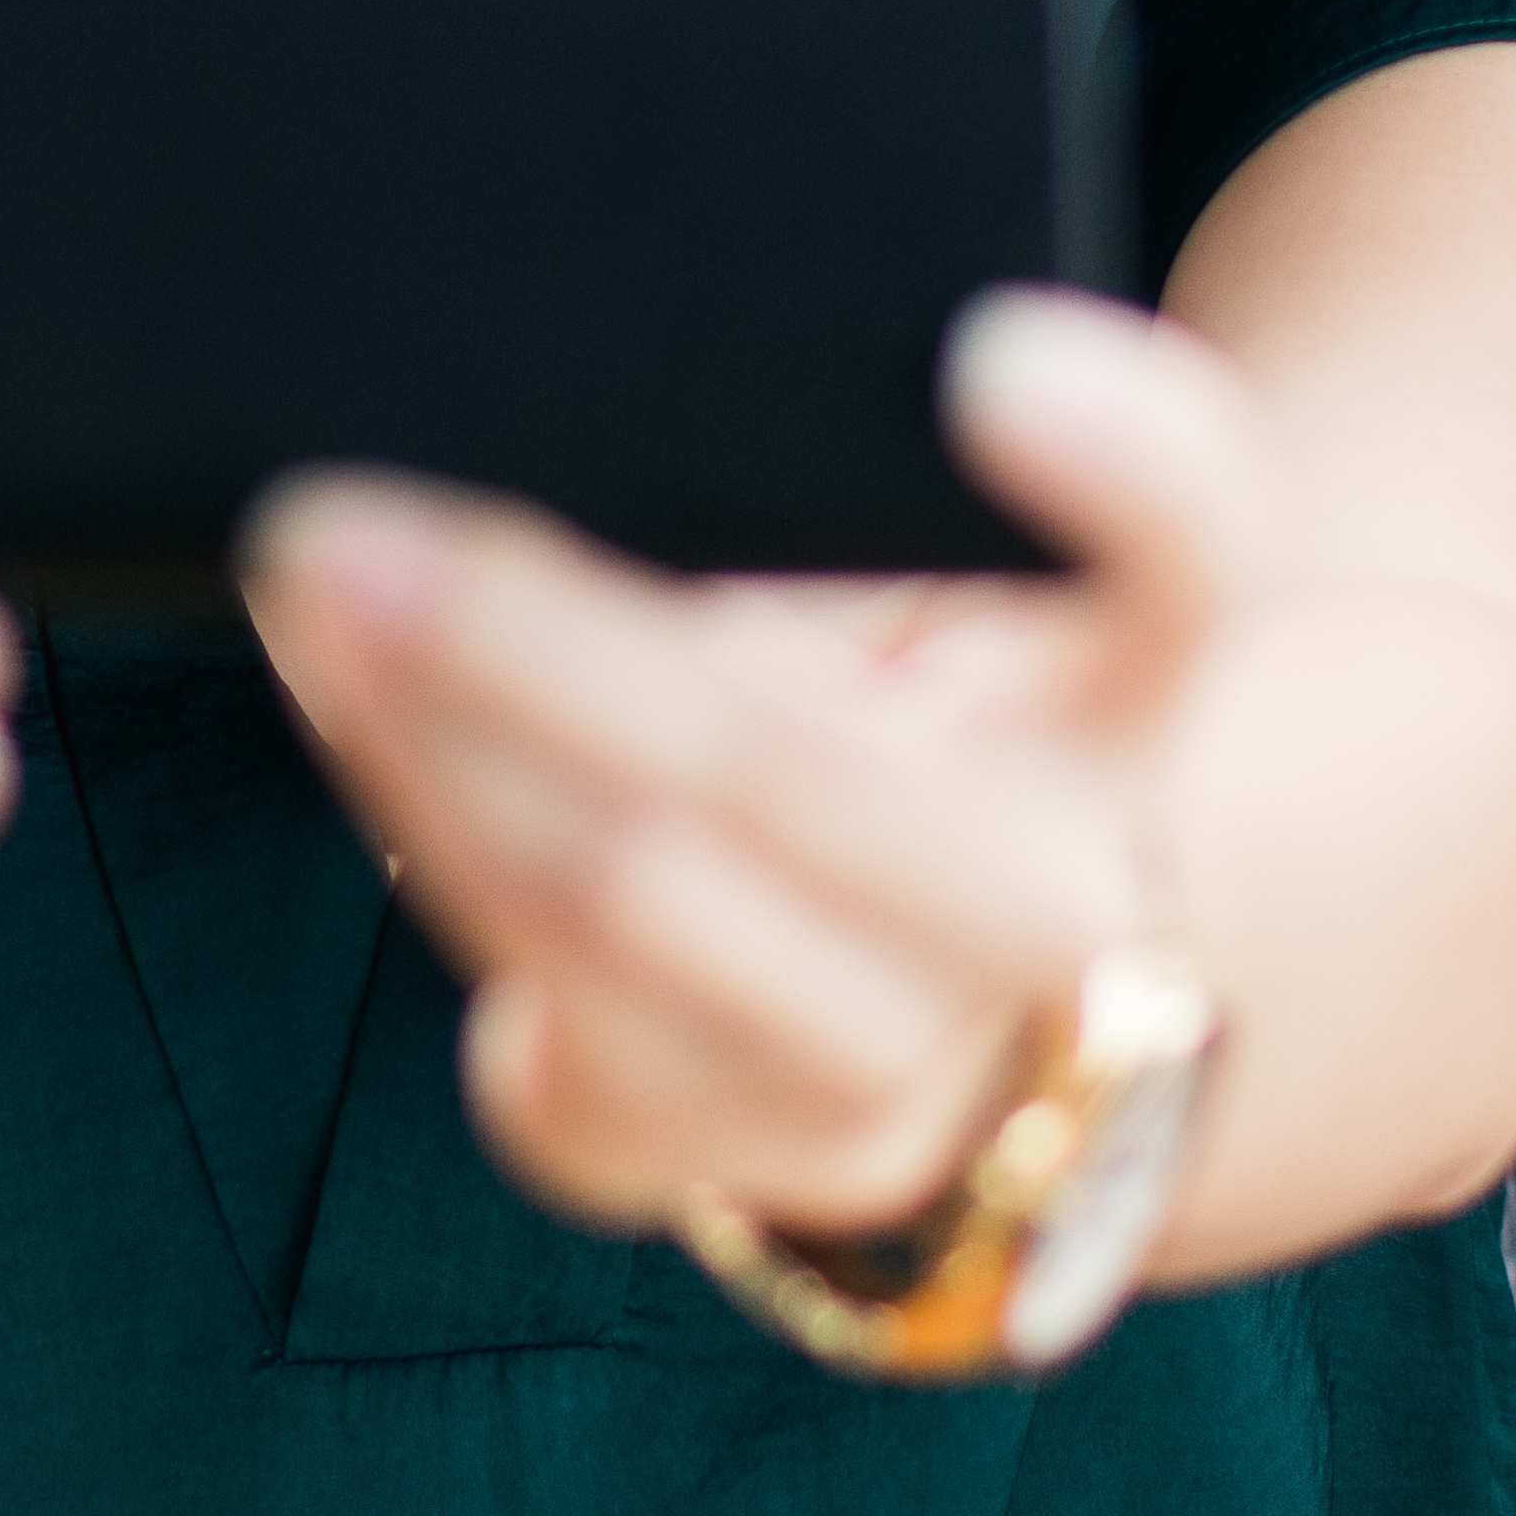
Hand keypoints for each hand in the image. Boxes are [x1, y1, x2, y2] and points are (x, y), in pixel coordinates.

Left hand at [243, 289, 1260, 1248]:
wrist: (988, 1009)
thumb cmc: (929, 710)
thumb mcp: (946, 584)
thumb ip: (837, 489)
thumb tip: (559, 391)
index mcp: (1159, 702)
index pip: (1204, 572)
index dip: (1126, 468)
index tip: (993, 356)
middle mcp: (1075, 919)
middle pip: (801, 770)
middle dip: (539, 640)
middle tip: (343, 514)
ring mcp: (913, 1069)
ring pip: (632, 896)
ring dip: (428, 732)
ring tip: (312, 585)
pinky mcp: (746, 1159)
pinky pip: (542, 985)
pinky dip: (418, 815)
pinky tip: (347, 696)